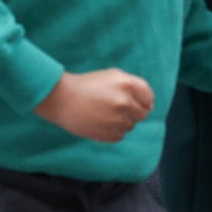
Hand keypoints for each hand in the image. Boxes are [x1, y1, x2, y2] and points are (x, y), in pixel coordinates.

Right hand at [35, 69, 154, 143]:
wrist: (61, 99)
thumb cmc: (87, 85)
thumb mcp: (112, 76)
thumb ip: (134, 87)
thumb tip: (150, 106)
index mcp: (127, 84)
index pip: (148, 97)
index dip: (143, 100)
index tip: (133, 101)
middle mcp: (125, 102)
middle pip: (142, 114)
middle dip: (132, 111)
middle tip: (114, 107)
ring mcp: (117, 120)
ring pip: (130, 126)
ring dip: (121, 121)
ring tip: (103, 113)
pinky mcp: (109, 134)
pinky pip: (120, 136)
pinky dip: (112, 131)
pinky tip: (99, 122)